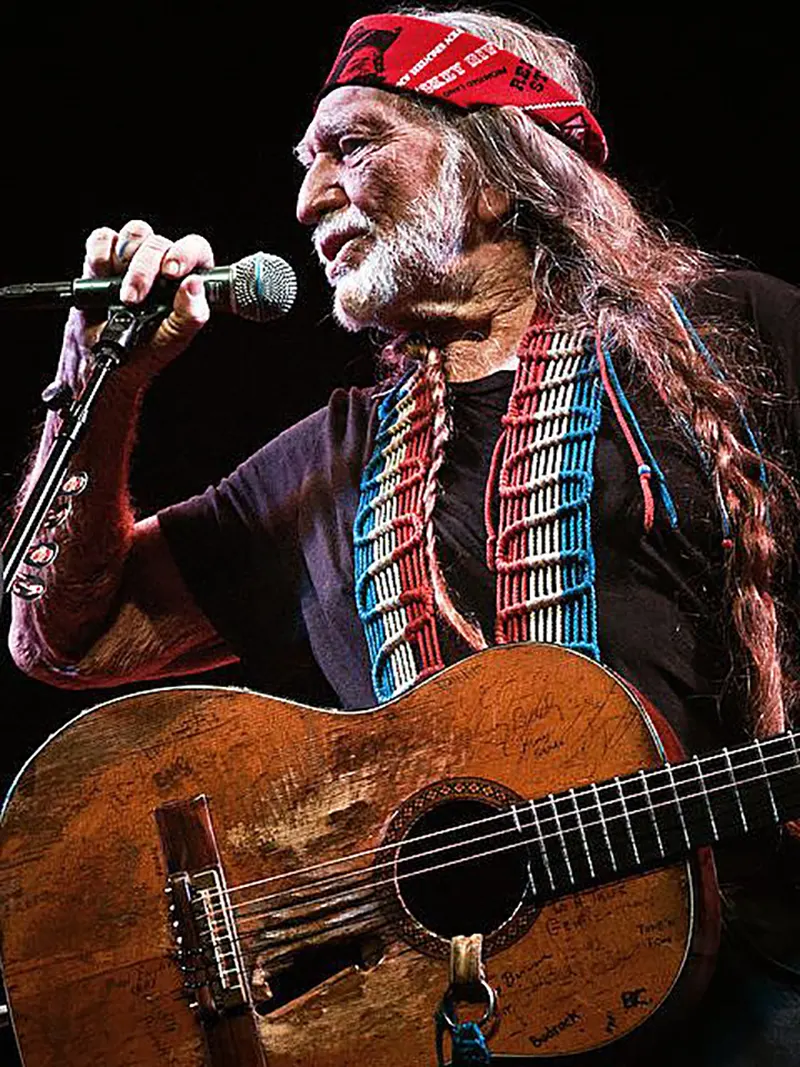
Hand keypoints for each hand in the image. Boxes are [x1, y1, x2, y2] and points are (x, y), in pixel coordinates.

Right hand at [79, 218, 213, 375]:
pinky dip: (99, 254)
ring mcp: (133, 258)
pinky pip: (103, 238)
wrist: (102, 358)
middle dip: (144, 270)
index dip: (185, 253)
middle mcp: (163, 264)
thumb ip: (191, 315)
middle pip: (159, 242)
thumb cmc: (144, 350)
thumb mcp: (173, 340)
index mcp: (187, 280)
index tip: (171, 272)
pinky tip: (100, 277)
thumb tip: (195, 286)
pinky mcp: (104, 257)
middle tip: (132, 299)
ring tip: (118, 293)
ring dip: (125, 258)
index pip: (196, 250)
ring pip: (135, 233)